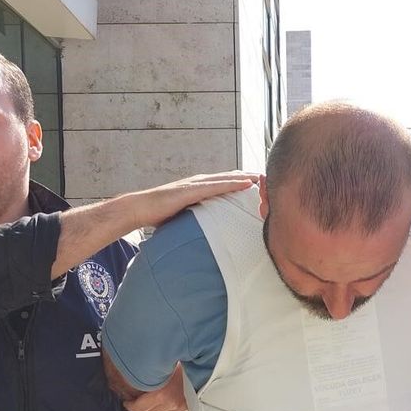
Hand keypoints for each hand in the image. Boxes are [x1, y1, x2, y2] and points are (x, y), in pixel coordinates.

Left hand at [122, 364, 187, 410]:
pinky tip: (161, 407)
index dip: (132, 405)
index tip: (127, 402)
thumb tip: (139, 375)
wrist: (209, 364)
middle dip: (140, 409)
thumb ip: (152, 374)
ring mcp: (182, 408)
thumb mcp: (166, 365)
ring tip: (146, 405)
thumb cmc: (185, 361)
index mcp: (163, 395)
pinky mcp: (189, 408)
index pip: (142, 407)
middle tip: (134, 403)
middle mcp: (172, 404)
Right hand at [125, 171, 258, 229]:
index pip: (225, 182)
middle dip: (249, 176)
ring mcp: (195, 184)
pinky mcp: (191, 190)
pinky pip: (217, 186)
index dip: (242, 181)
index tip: (260, 184)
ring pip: (227, 179)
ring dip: (246, 177)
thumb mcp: (183, 217)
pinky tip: (247, 183)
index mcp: (198, 188)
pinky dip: (233, 183)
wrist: (140, 208)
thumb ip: (196, 220)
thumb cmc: (159, 215)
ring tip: (264, 177)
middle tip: (270, 177)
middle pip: (230, 177)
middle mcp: (199, 182)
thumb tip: (205, 234)